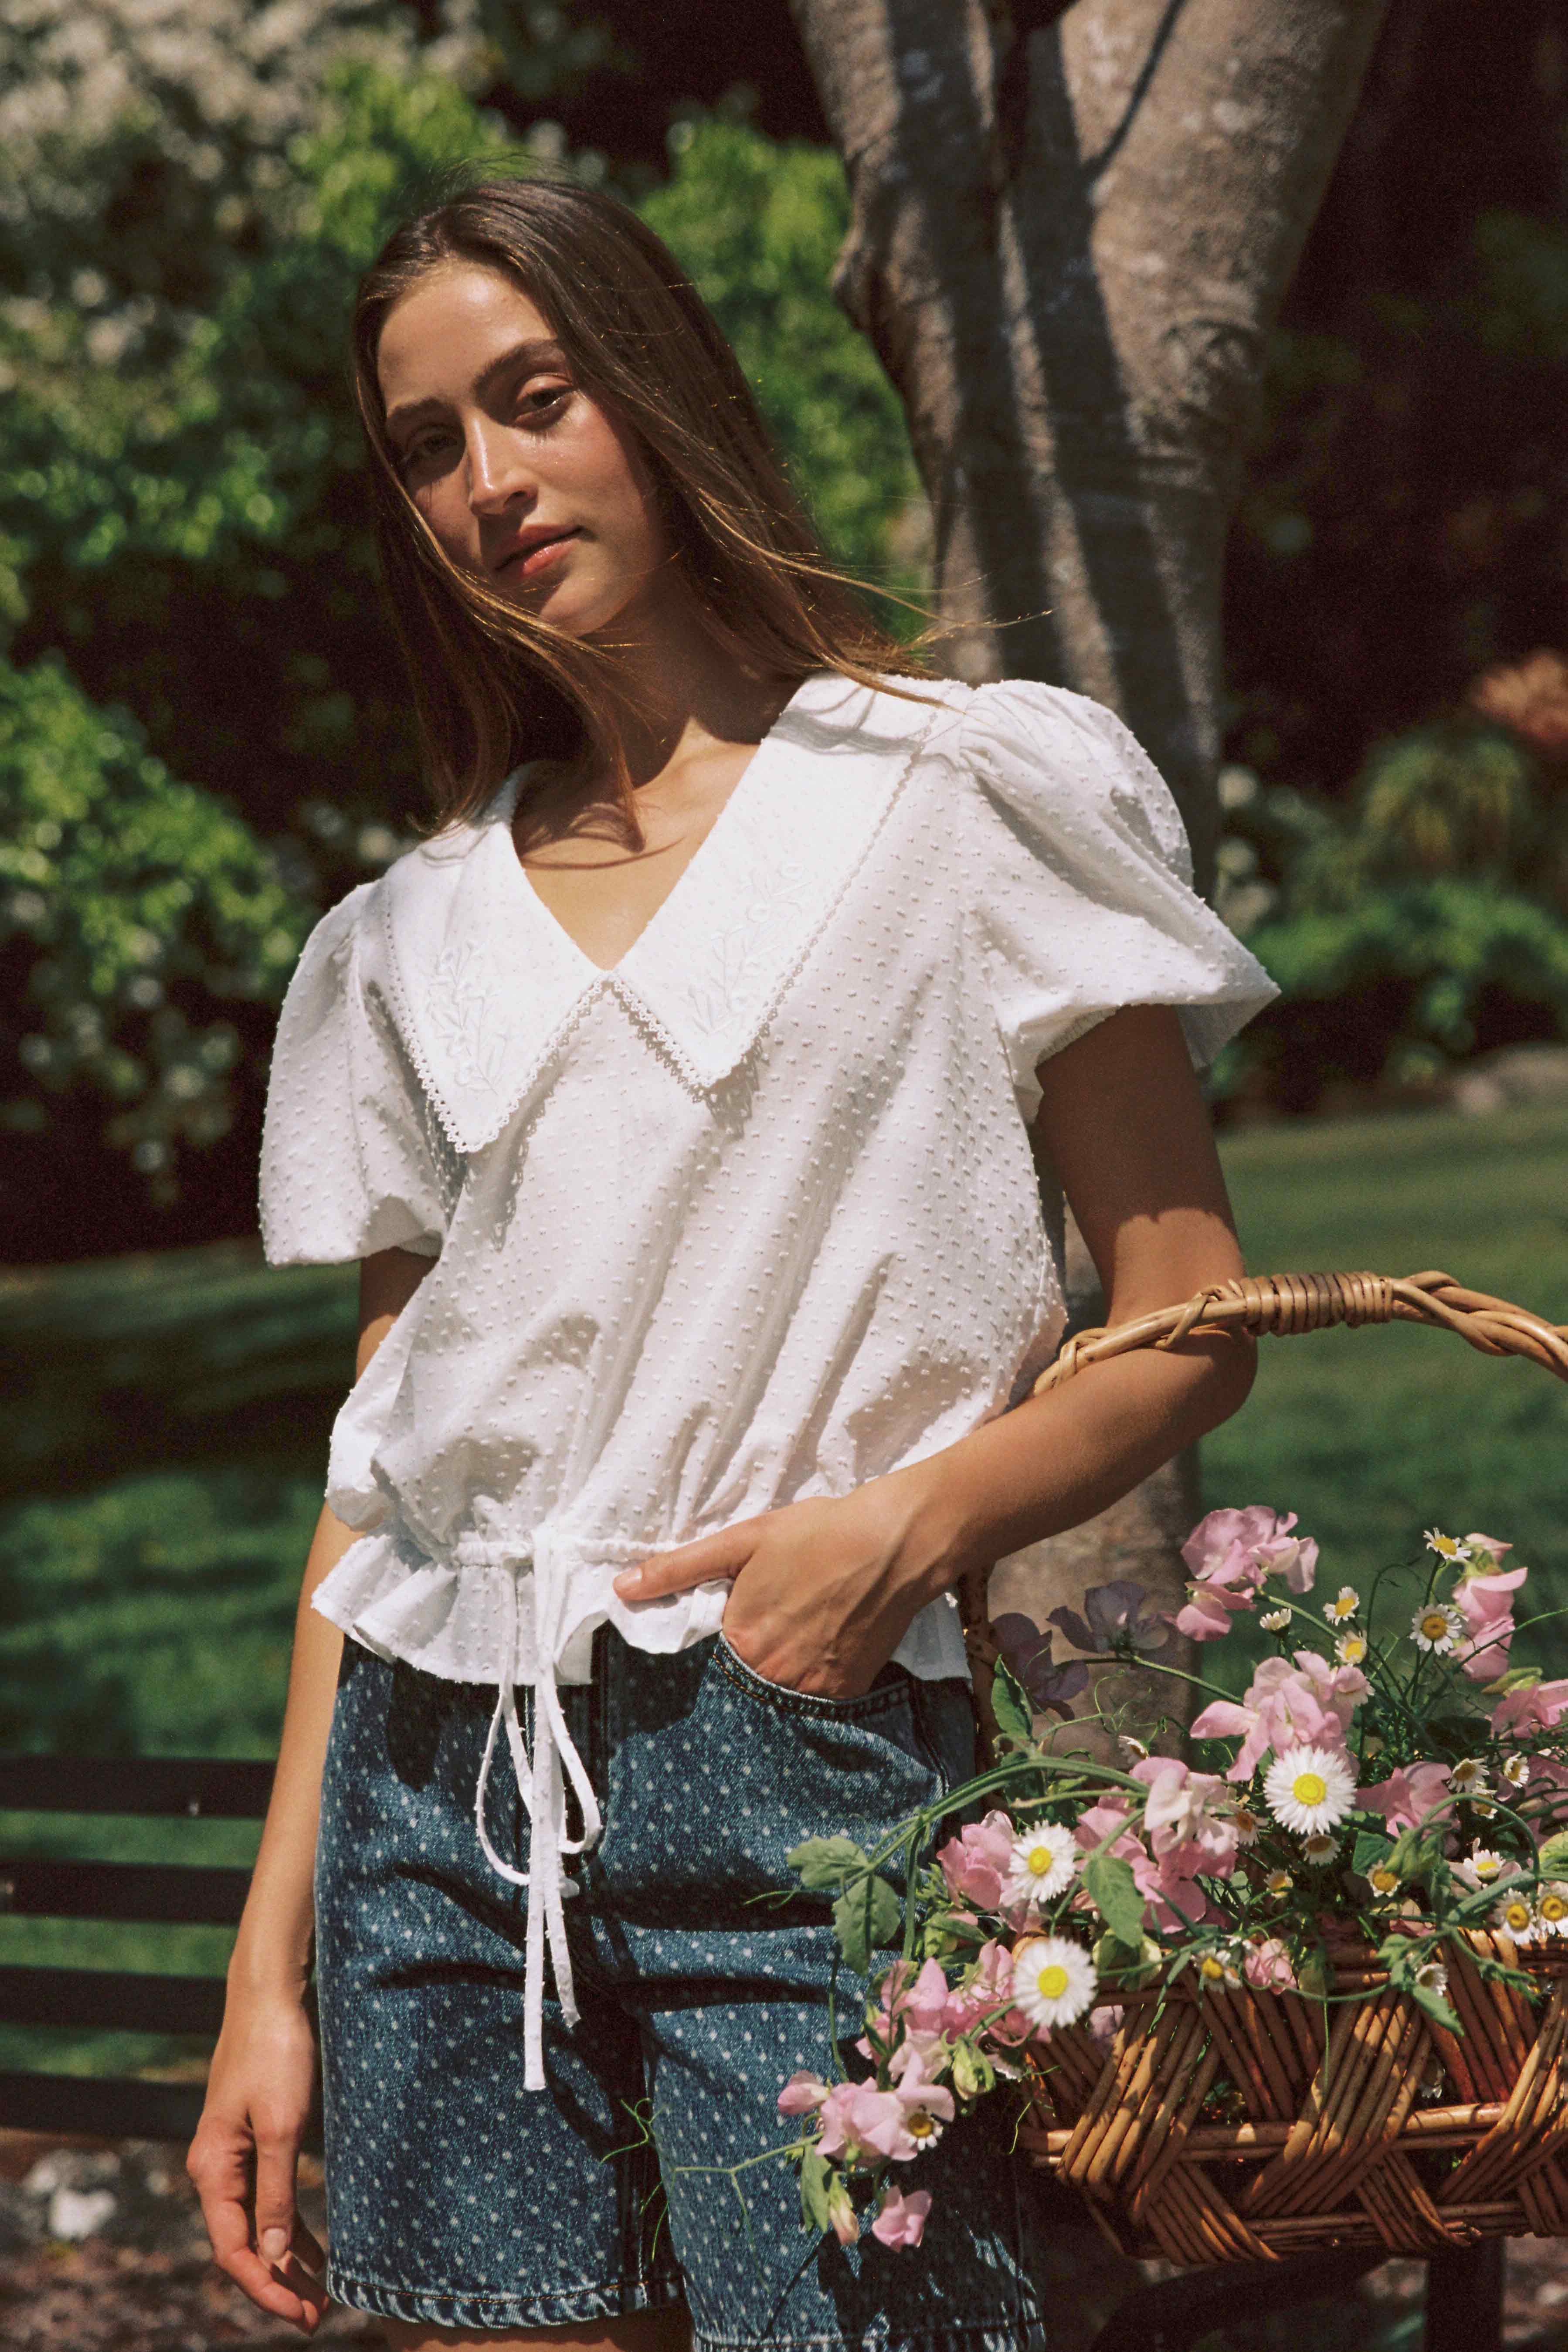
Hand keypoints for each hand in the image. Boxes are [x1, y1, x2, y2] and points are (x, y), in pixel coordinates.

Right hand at [186, 1988, 328, 2335]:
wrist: (272, 1997)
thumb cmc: (276, 2055)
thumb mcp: (282, 2126)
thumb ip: (277, 2191)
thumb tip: (276, 2254)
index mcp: (214, 2170)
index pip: (233, 2250)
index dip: (266, 2287)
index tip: (301, 2314)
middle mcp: (217, 2169)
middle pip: (244, 2244)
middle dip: (279, 2283)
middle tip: (318, 2316)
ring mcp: (236, 2155)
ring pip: (259, 2225)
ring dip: (287, 2261)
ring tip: (321, 2296)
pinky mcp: (257, 2141)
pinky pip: (269, 2199)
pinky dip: (291, 2227)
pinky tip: (317, 2251)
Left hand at [612, 1466, 961, 1700]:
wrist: (895, 1542)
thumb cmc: (818, 1534)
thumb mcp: (742, 1541)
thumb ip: (680, 1568)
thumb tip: (621, 1588)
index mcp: (742, 1641)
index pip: (713, 1660)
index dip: (728, 1637)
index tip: (748, 1617)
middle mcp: (774, 1675)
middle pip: (748, 1679)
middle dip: (757, 1655)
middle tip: (783, 1617)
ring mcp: (815, 1688)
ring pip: (783, 1691)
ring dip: (786, 1668)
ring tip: (807, 1627)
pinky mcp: (850, 1690)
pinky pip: (820, 1697)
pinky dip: (818, 1674)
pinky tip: (830, 1639)